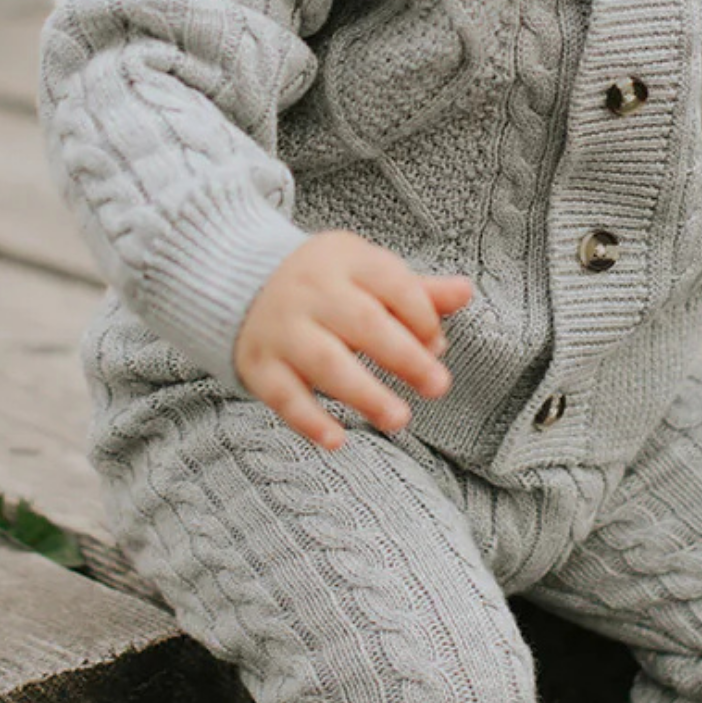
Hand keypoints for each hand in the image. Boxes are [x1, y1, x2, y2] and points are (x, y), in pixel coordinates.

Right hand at [233, 230, 470, 450]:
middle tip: (438, 386)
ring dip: (364, 393)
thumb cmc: (322, 284)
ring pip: (326, 362)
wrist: (236, 284)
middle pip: (363, 323)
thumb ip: (415, 291)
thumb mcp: (365, 273)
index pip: (391, 283)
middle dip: (404, 356)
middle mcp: (310, 292)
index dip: (420, 315)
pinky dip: (309, 420)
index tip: (437, 345)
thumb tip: (465, 292)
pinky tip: (337, 441)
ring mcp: (281, 329)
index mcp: (344, 261)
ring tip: (399, 418)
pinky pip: (283, 396)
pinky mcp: (258, 365)